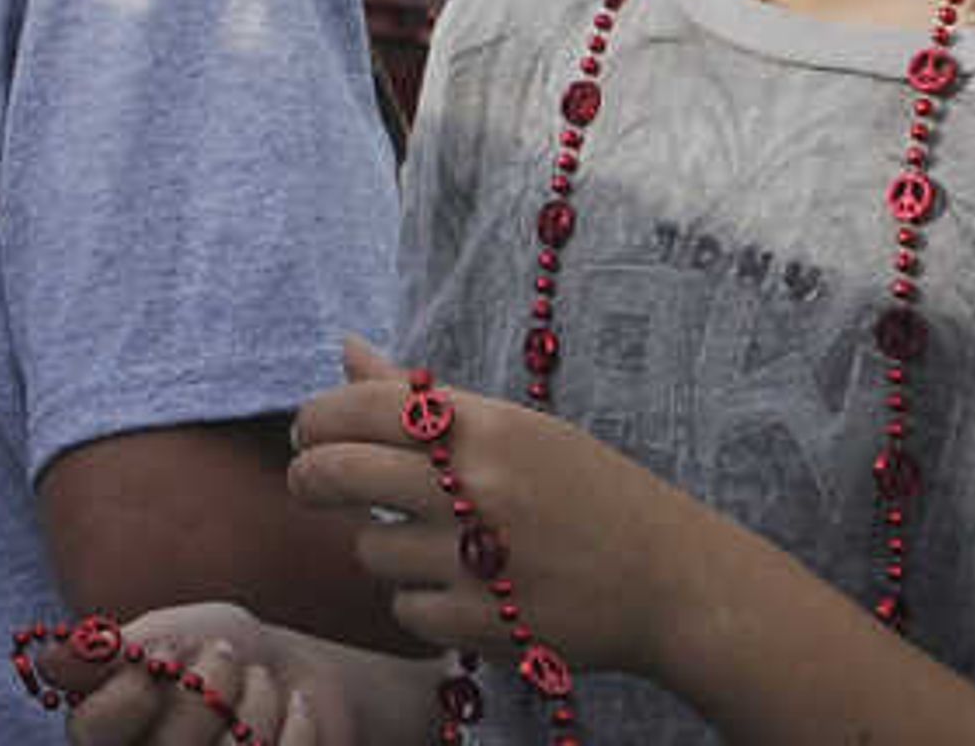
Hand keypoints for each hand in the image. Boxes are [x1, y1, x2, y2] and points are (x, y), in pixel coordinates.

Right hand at [34, 604, 370, 745]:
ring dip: (255, 700)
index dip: (123, 698)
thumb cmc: (213, 648)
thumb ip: (110, 653)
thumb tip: (45, 662)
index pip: (90, 733)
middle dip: (205, 687)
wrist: (286, 670)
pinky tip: (293, 703)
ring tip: (258, 678)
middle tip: (224, 654)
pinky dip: (296, 722)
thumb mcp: (162, 635)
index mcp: (114, 735)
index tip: (154, 662)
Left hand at [288, 339, 691, 689]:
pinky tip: (451, 587)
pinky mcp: (489, 626)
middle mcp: (475, 488)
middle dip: (310, 477)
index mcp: (482, 427)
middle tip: (308, 481)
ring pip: (371, 548)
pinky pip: (406, 610)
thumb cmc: (585, 489)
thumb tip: (348, 349)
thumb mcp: (512, 427)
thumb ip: (422, 396)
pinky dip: (416, 601)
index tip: (306, 430)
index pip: (359, 405)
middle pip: (341, 473)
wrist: (668, 579)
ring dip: (380, 544)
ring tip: (419, 540)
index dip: (317, 417)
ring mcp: (480, 561)